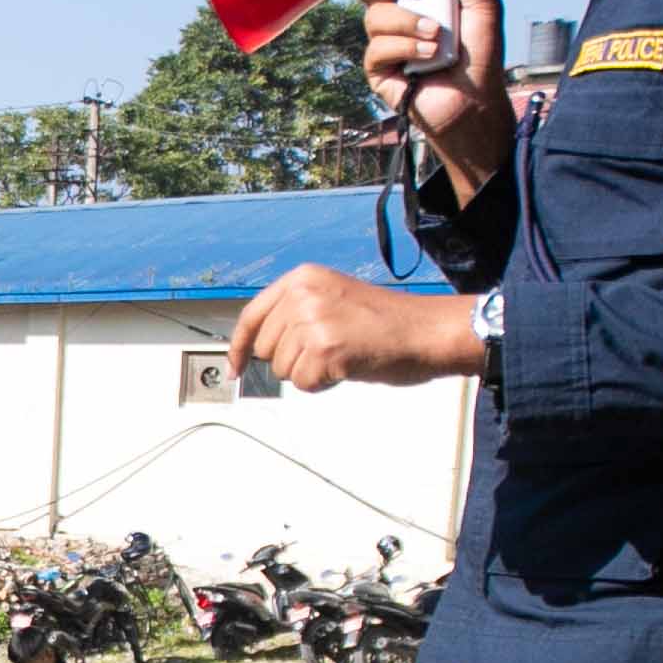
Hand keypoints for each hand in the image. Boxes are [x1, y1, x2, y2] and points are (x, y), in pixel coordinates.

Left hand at [229, 267, 483, 390]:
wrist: (426, 331)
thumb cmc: (388, 321)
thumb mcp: (334, 298)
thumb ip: (297, 312)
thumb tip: (261, 345)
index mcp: (303, 278)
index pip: (252, 316)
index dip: (241, 346)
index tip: (236, 366)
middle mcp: (303, 295)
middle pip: (265, 348)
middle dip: (291, 359)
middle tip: (329, 351)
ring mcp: (312, 321)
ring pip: (283, 369)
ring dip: (311, 372)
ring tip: (343, 355)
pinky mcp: (324, 350)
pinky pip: (304, 384)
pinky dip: (323, 384)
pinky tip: (347, 366)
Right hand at [362, 0, 512, 187]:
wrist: (476, 104)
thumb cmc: (481, 57)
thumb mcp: (485, 9)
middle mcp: (397, 17)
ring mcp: (386, 43)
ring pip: (375, 17)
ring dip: (407, 22)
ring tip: (436, 36)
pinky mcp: (379, 70)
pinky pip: (377, 48)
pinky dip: (405, 47)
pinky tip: (428, 56)